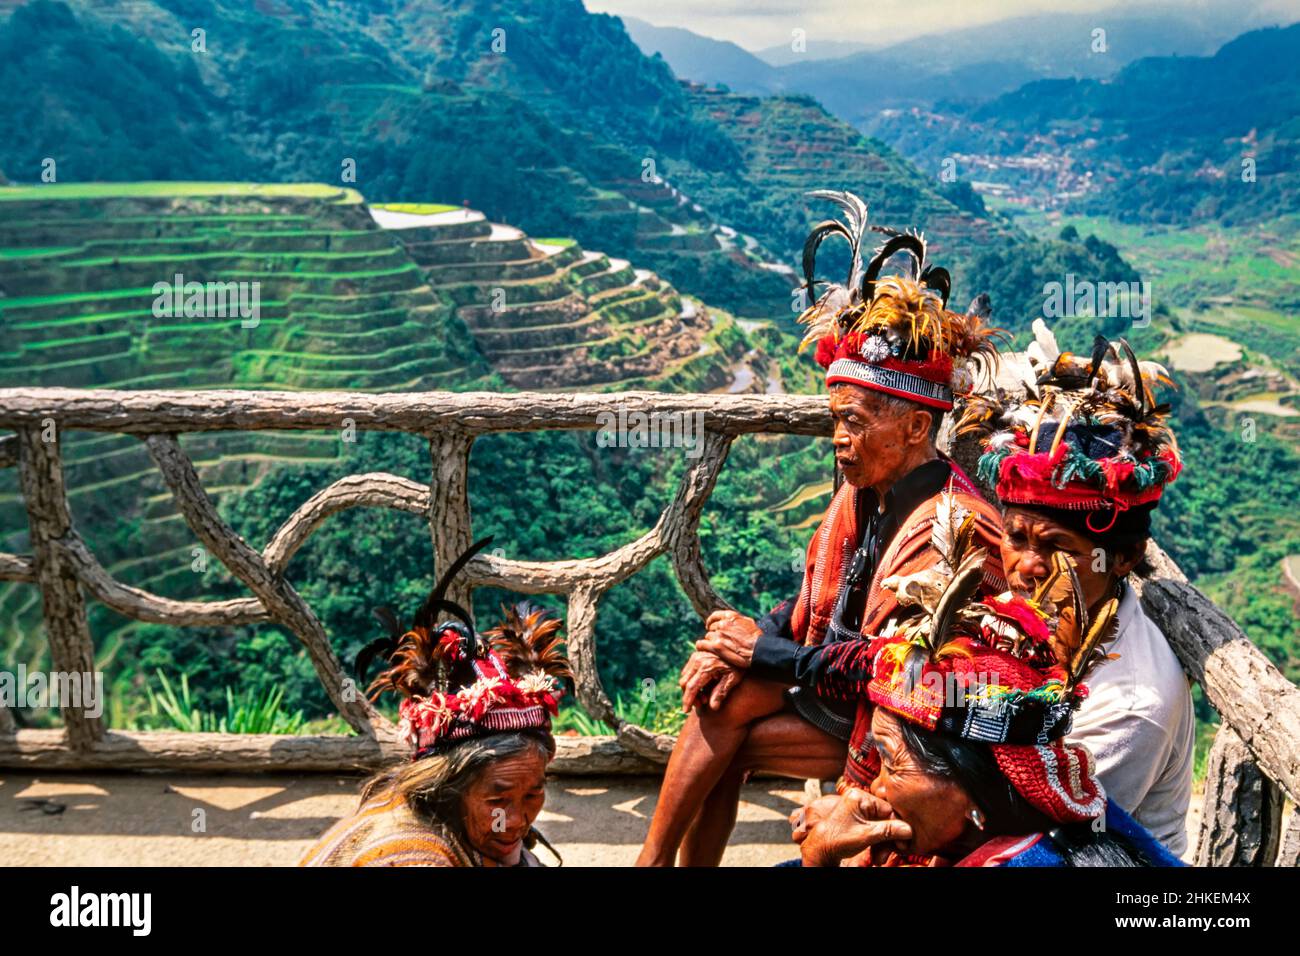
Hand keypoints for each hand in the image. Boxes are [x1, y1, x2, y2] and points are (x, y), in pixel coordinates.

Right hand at [679, 650, 739, 712]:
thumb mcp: (732, 679)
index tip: (686, 711)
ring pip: (684, 677)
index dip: (688, 700)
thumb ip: (721, 693)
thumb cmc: (738, 666)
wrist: (738, 650)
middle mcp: (698, 660)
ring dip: (690, 690)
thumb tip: (713, 708)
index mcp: (706, 667)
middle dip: (689, 696)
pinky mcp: (695, 656)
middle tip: (701, 704)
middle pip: (685, 683)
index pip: (692, 687)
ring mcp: (695, 656)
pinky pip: (687, 671)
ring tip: (704, 697)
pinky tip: (702, 687)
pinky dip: (691, 681)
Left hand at [695, 610, 761, 668]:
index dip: (711, 621)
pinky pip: (702, 644)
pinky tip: (702, 648)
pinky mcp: (716, 646)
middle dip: (714, 634)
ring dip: (710, 641)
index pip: (715, 616)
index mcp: (731, 616)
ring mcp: (719, 634)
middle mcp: (723, 623)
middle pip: (712, 628)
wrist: (758, 651)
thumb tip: (733, 619)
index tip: (709, 626)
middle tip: (717, 641)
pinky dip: (701, 646)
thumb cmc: (757, 638)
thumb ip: (738, 620)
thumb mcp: (749, 623)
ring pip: (708, 637)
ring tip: (715, 648)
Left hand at [798, 788, 912, 866]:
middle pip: (884, 819)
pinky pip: (873, 829)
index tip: (902, 844)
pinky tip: (876, 854)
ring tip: (879, 858)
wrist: (820, 850)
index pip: (888, 810)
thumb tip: (908, 830)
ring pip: (880, 826)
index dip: (897, 828)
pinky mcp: (857, 820)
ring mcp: (857, 810)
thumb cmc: (837, 840)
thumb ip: (888, 831)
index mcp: (859, 798)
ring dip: (883, 843)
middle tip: (889, 853)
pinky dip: (876, 842)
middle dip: (888, 839)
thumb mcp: (866, 835)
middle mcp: (859, 800)